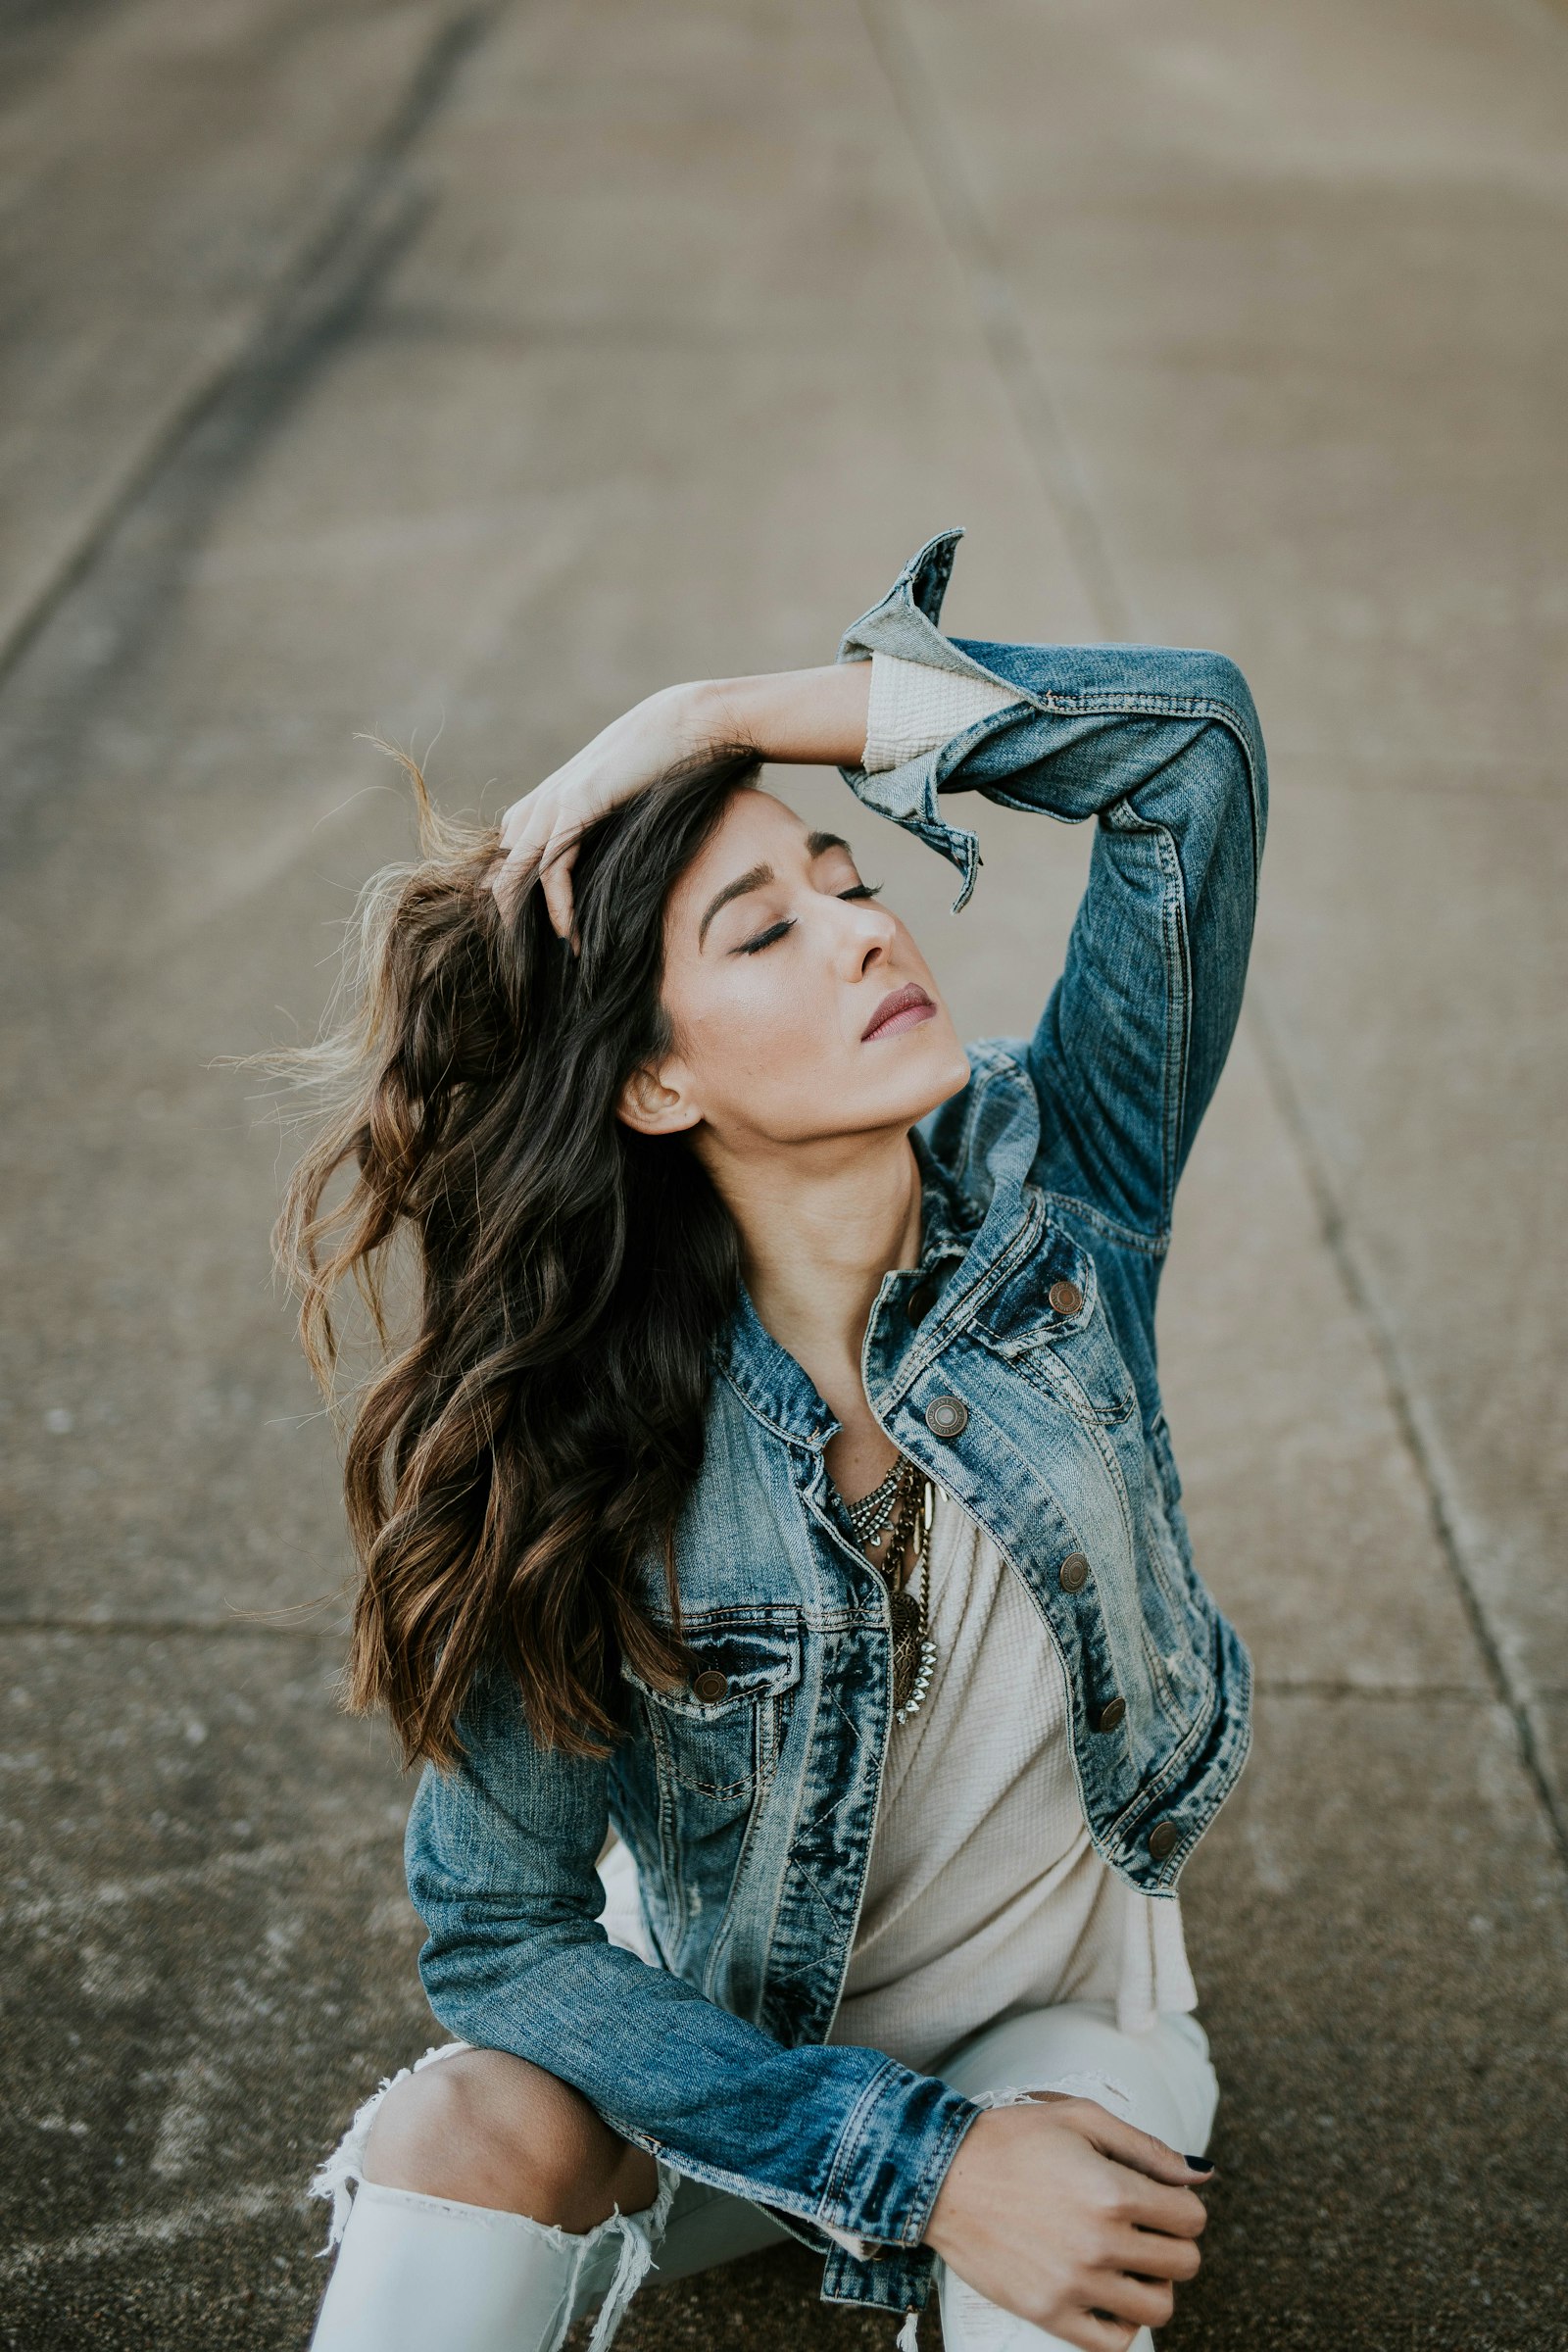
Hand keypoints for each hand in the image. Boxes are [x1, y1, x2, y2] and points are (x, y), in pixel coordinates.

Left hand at [488, 680, 718, 936]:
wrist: (686, 724)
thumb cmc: (663, 766)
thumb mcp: (619, 806)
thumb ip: (598, 832)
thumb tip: (601, 871)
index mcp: (544, 803)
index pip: (503, 860)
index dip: (508, 901)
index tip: (525, 942)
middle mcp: (539, 803)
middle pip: (499, 871)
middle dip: (506, 919)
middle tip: (523, 962)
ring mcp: (553, 802)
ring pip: (514, 873)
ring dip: (526, 922)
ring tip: (543, 957)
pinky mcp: (575, 805)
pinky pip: (551, 868)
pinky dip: (557, 906)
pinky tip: (568, 934)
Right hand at [922, 2094, 1211, 2351]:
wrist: (943, 2177)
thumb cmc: (1011, 2139)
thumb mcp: (1081, 2119)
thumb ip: (1147, 2147)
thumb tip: (1201, 2173)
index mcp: (1112, 2190)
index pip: (1191, 2218)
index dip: (1183, 2205)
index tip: (1161, 2199)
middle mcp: (1100, 2242)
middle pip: (1184, 2263)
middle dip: (1175, 2242)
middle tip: (1147, 2227)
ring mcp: (1075, 2283)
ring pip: (1158, 2307)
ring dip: (1155, 2284)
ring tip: (1130, 2262)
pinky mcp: (1050, 2312)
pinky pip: (1114, 2342)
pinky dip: (1123, 2322)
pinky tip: (1109, 2293)